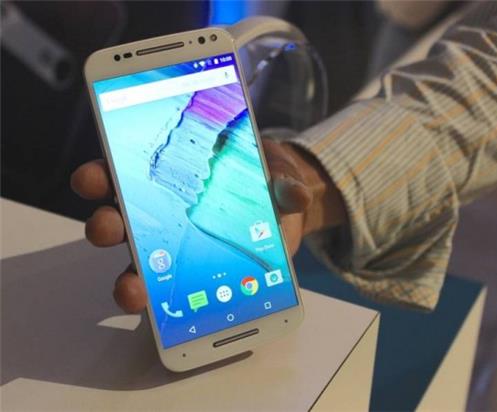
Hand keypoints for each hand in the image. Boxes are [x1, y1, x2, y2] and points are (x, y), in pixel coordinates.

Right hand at [71, 139, 344, 312]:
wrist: (281, 214)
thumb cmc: (265, 184)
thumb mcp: (275, 176)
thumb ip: (284, 183)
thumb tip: (297, 195)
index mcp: (172, 179)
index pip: (127, 172)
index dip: (103, 174)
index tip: (91, 177)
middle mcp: (162, 215)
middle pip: (121, 220)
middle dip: (107, 224)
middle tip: (107, 227)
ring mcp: (173, 250)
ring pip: (137, 265)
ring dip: (127, 278)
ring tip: (132, 289)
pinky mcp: (191, 278)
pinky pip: (168, 295)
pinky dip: (165, 307)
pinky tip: (167, 314)